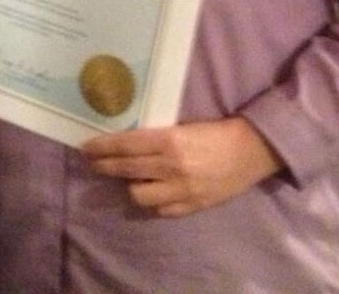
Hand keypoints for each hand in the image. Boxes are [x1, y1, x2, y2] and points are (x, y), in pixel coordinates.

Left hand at [81, 116, 282, 217]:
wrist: (251, 150)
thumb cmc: (215, 131)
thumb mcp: (183, 127)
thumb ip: (157, 137)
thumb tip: (126, 143)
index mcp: (170, 141)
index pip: (126, 145)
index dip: (103, 147)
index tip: (87, 147)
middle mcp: (172, 167)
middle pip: (127, 169)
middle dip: (105, 165)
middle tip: (92, 162)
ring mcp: (182, 190)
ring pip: (139, 194)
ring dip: (130, 185)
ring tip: (128, 177)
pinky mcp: (193, 206)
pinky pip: (161, 210)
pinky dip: (153, 202)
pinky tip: (152, 192)